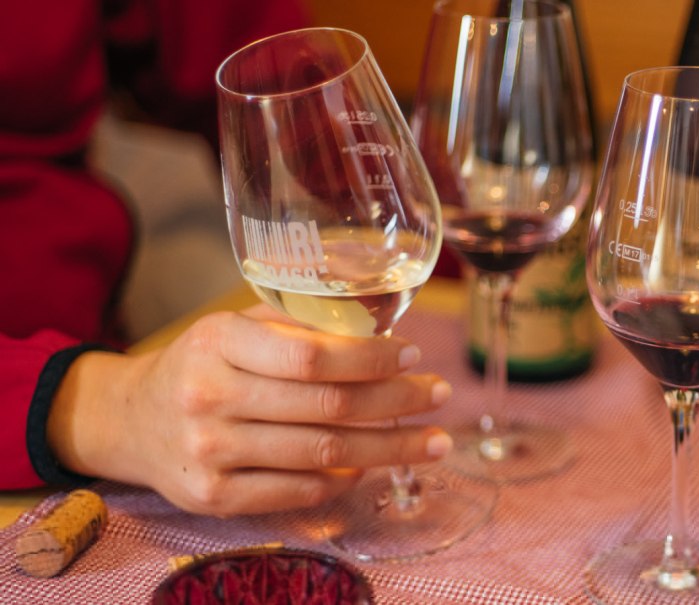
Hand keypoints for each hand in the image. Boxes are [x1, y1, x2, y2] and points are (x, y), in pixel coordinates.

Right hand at [47, 305, 453, 516]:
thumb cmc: (204, 364)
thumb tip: (382, 333)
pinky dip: (343, 480)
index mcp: (218, 343)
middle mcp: (210, 397)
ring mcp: (210, 452)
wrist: (130, 420)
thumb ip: (301, 325)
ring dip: (389, 448)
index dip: (372, 360)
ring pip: (324, 455)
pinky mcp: (213, 497)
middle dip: (397, 402)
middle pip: (329, 407)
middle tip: (438, 396)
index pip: (313, 356)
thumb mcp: (237, 326)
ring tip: (431, 441)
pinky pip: (300, 491)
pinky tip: (370, 466)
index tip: (413, 358)